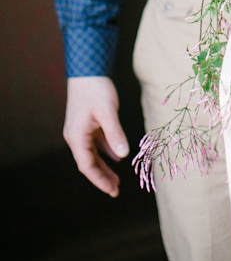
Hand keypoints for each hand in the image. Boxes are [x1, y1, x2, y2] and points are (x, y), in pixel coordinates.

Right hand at [63, 76, 129, 196]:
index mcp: (77, 137)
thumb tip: (123, 155)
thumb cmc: (96, 90)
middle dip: (102, 177)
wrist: (88, 70)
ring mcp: (81, 130)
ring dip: (104, 166)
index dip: (99, 180)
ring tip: (117, 179)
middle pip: (89, 162)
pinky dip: (106, 150)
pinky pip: (96, 142)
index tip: (112, 190)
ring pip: (92, 154)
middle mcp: (76, 136)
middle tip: (116, 191)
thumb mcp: (107, 112)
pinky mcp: (87, 123)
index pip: (87, 165)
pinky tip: (117, 156)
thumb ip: (115, 134)